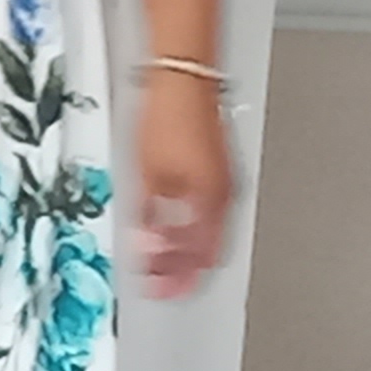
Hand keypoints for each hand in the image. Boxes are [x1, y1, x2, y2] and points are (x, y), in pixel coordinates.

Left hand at [129, 68, 232, 293]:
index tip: (158, 291)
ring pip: (210, 232)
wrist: (184, 79)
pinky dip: (190, 228)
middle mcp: (224, 196)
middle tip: (159, 281)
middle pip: (209, 250)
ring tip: (159, 257)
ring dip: (185, 250)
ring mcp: (223, 182)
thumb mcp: (147, 176)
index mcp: (209, 202)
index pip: (200, 258)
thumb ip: (148, 217)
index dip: (178, 280)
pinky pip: (208, 212)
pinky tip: (169, 226)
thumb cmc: (168, 119)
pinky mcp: (217, 169)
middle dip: (184, 270)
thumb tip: (146, 248)